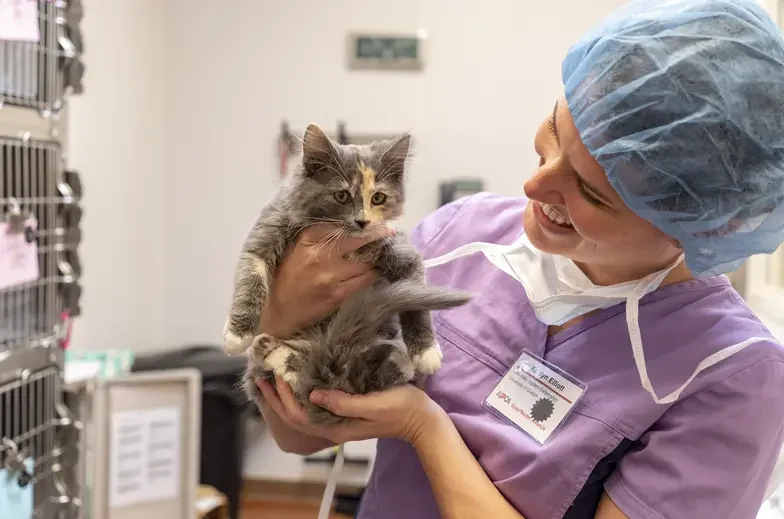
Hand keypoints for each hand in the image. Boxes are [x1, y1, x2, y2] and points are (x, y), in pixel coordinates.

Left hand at [257, 377, 443, 444]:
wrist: (420, 419)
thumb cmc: (400, 409)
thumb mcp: (373, 405)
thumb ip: (344, 403)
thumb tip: (313, 395)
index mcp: (336, 427)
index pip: (299, 416)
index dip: (283, 398)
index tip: (276, 375)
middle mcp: (332, 426)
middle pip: (294, 417)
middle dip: (275, 399)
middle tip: (261, 376)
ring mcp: (338, 420)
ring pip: (302, 412)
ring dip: (284, 397)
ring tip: (271, 378)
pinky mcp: (345, 411)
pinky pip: (314, 405)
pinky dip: (300, 394)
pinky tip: (297, 381)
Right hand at [259, 224, 393, 337]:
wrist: (278, 312)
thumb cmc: (287, 279)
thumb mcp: (295, 250)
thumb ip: (317, 238)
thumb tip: (347, 228)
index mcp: (307, 239)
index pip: (341, 226)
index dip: (361, 225)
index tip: (376, 222)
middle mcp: (319, 254)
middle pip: (358, 240)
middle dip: (376, 236)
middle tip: (388, 233)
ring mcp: (330, 275)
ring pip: (365, 262)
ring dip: (374, 260)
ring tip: (378, 258)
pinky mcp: (337, 294)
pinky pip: (364, 281)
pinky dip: (371, 276)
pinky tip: (372, 274)